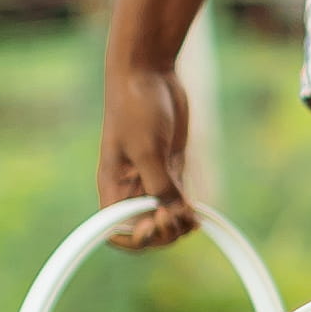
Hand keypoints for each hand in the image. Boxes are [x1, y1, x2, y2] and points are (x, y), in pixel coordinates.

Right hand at [96, 56, 195, 243]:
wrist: (148, 72)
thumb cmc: (136, 107)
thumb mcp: (148, 149)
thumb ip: (159, 185)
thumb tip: (173, 215)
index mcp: (113, 186)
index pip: (116, 231)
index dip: (136, 239)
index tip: (155, 224)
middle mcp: (130, 187)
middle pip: (144, 229)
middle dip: (163, 232)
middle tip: (179, 215)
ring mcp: (151, 177)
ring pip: (164, 217)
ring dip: (179, 226)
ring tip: (192, 217)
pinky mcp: (170, 166)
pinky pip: (178, 200)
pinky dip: (188, 212)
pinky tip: (198, 214)